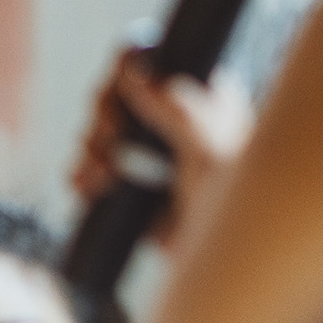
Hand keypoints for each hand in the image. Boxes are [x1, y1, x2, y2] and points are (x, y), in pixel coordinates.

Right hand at [71, 46, 253, 250]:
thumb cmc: (238, 207)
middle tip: (109, 140)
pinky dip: (83, 173)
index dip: (128, 68)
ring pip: (102, 130)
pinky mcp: (134, 185)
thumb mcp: (211, 155)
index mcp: (204, 98)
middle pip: (119, 93)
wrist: (225, 264)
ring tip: (99, 175)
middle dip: (104, 117)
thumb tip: (139, 74)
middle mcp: (176, 119)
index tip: (119, 90)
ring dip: (91, 149)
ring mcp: (152, 153)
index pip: (156, 59)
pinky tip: (85, 186)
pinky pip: (96, 167)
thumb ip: (179, 113)